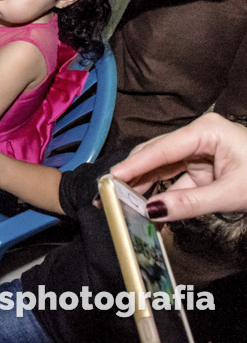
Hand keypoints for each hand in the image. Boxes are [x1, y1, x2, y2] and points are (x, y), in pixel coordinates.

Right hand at [108, 114, 246, 221]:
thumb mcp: (232, 194)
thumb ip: (191, 203)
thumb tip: (154, 212)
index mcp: (206, 131)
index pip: (161, 148)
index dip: (134, 165)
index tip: (110, 179)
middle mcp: (198, 136)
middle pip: (157, 155)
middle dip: (134, 176)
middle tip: (110, 194)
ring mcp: (200, 152)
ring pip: (163, 168)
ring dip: (145, 187)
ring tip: (121, 202)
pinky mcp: (204, 168)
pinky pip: (176, 180)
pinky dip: (163, 194)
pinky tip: (147, 206)